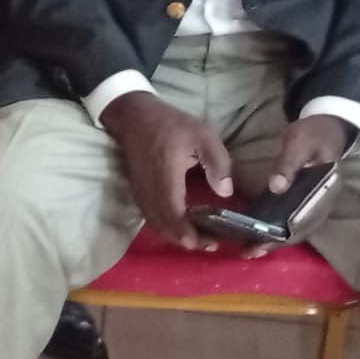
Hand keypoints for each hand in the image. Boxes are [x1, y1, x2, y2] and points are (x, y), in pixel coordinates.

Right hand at [99, 92, 232, 251]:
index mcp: (167, 181)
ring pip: (157, 226)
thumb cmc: (169, 124)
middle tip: (211, 242)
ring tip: (199, 236)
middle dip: (188, 241)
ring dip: (177, 235)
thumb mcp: (202, 134)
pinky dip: (167, 226)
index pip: (177, 220)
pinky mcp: (139, 192)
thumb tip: (225, 192)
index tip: (212, 241)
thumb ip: (217, 163)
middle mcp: (151, 193)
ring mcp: (142, 194)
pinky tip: (182, 223)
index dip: (193, 236)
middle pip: (166, 229)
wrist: (133, 116)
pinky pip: (151, 218)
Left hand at [230, 114, 357, 256]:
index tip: (262, 242)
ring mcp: (316, 202)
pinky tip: (259, 233)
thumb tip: (277, 187)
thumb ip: (289, 164)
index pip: (307, 221)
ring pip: (297, 228)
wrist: (327, 124)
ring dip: (275, 240)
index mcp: (327, 189)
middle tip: (249, 252)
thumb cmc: (314, 132)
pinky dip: (277, 228)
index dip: (285, 235)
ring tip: (250, 249)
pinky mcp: (306, 199)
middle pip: (301, 230)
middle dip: (276, 243)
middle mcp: (324, 202)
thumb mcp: (300, 142)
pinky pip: (293, 219)